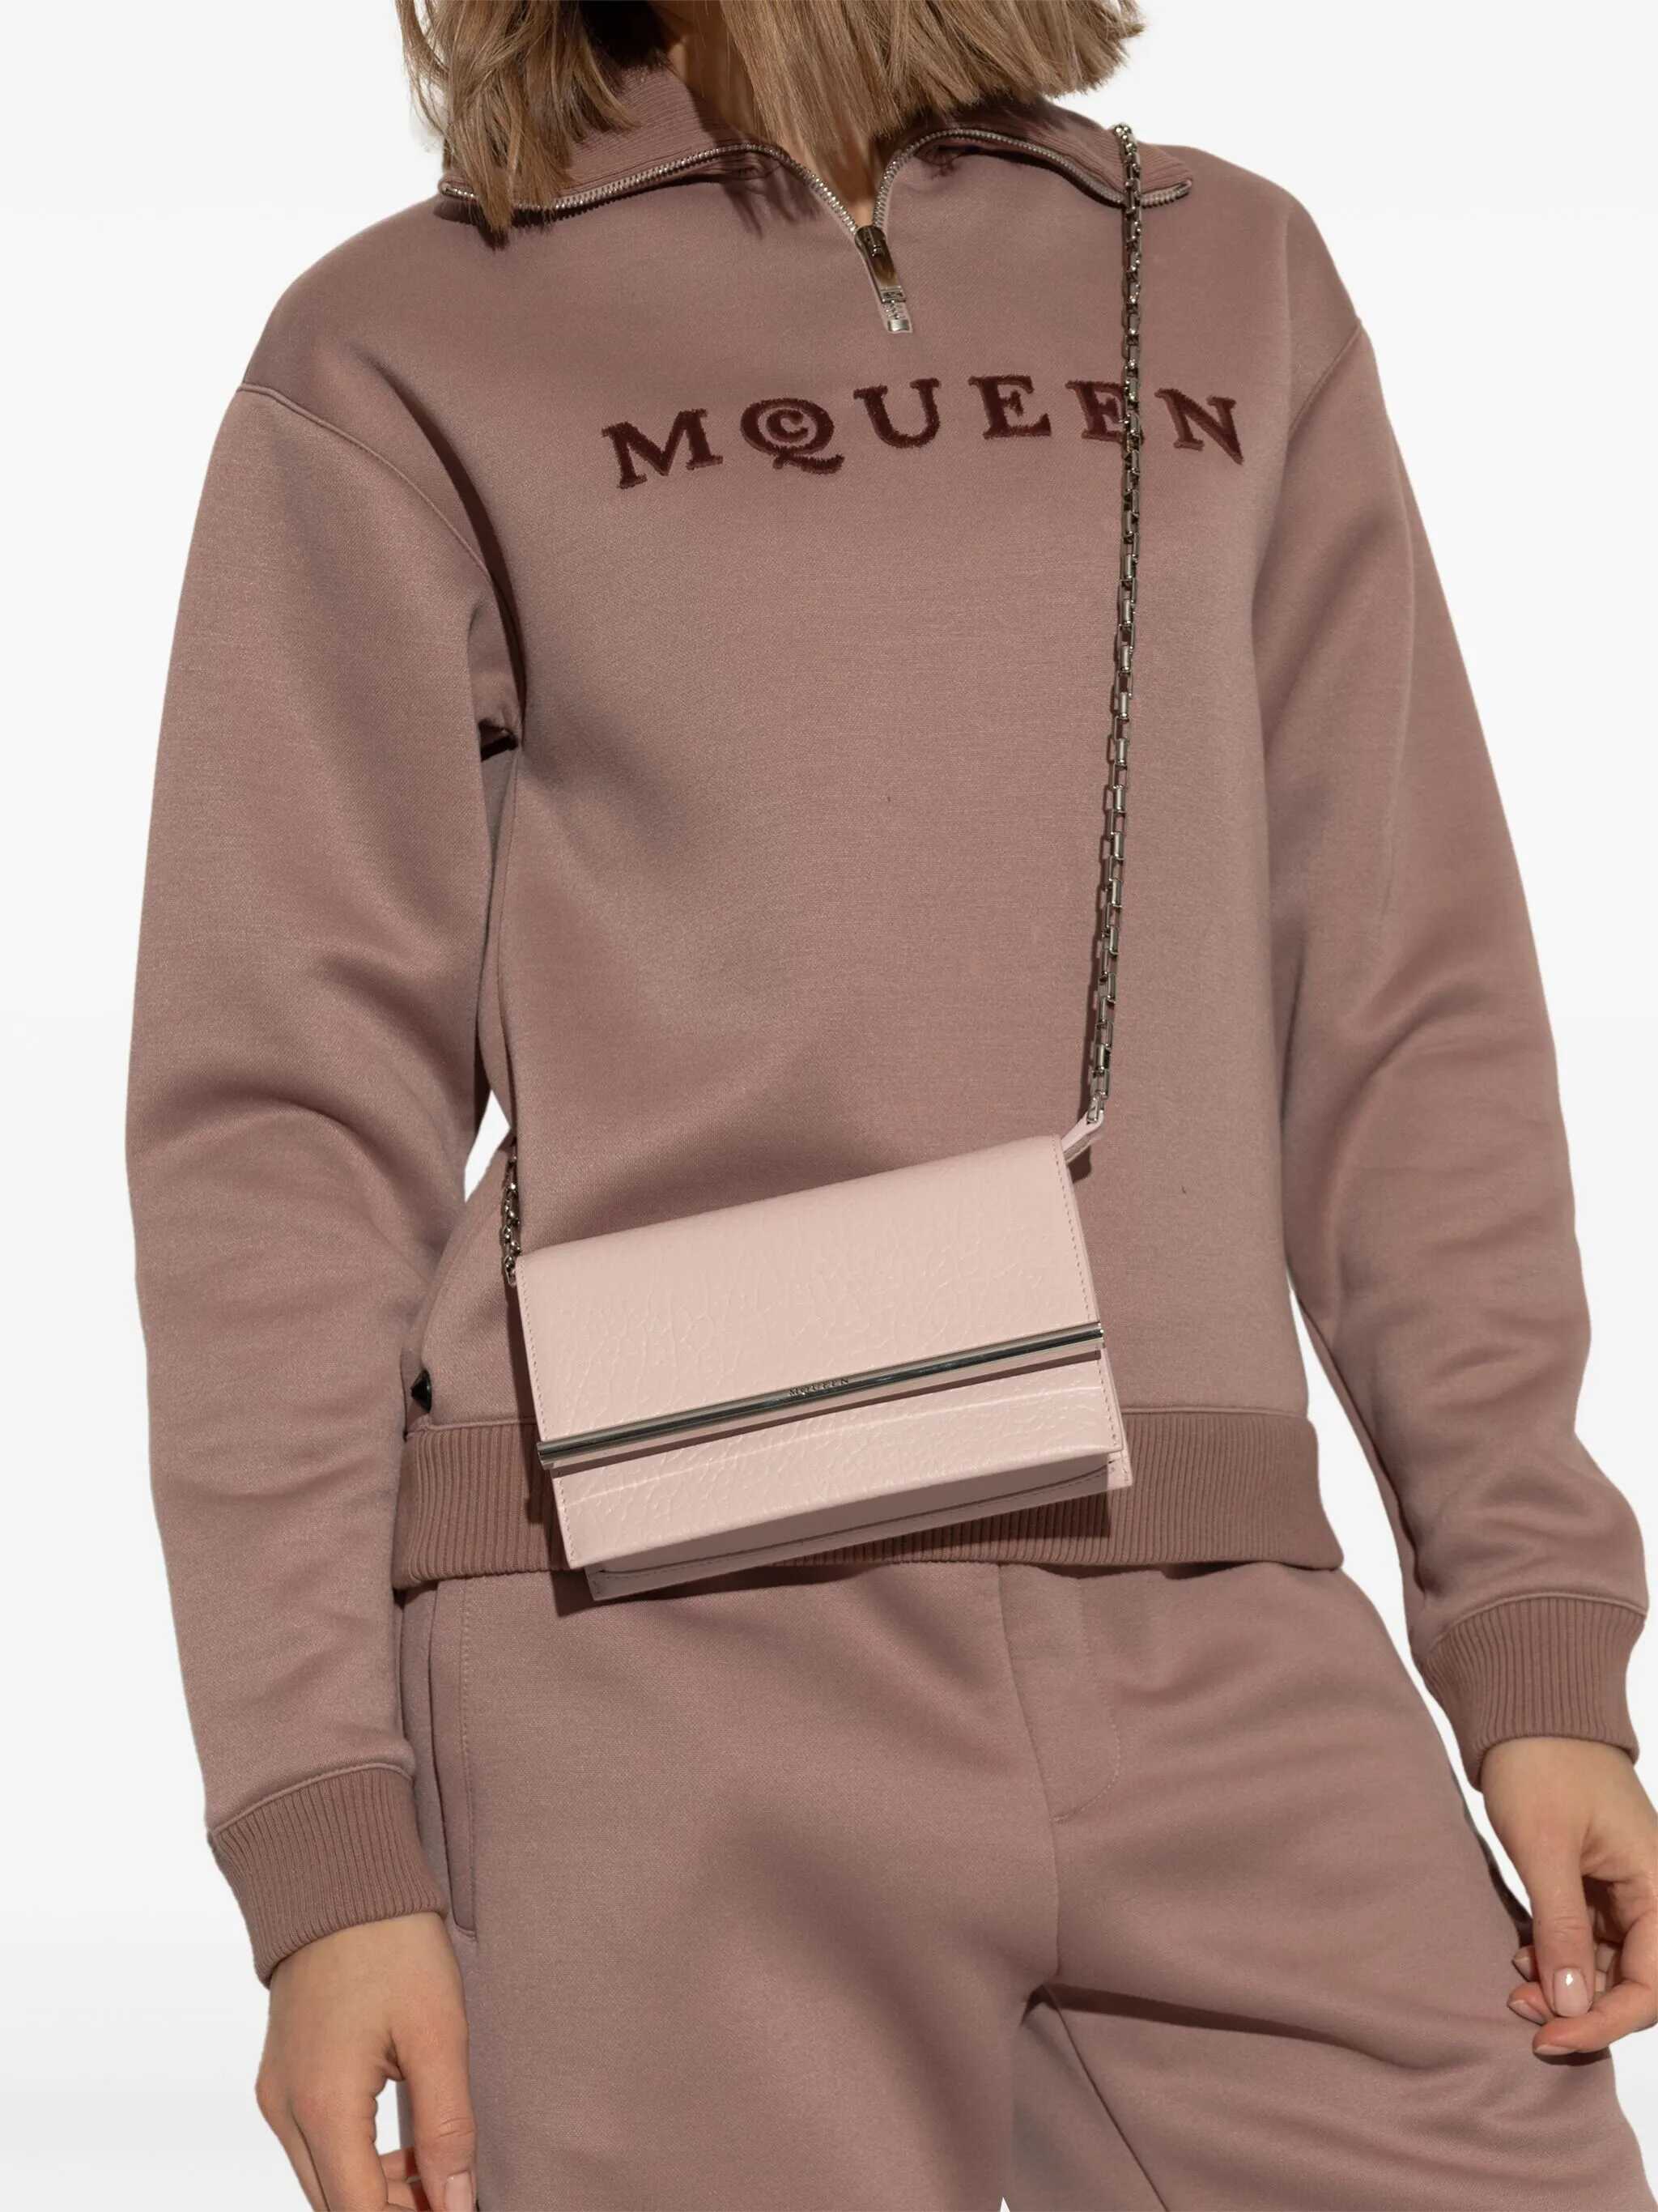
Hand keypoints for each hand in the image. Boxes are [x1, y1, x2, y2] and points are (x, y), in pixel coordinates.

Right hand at [257, 1911, 474, 2209]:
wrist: (337, 1876)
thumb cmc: (391, 1942)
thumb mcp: (437, 2031)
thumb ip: (447, 2126)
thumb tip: (456, 2203)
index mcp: (323, 2106)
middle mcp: (286, 2111)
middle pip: (334, 2205)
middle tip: (452, 2197)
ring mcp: (277, 2094)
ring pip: (322, 2180)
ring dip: (374, 2192)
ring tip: (438, 2174)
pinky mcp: (281, 2077)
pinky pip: (314, 2146)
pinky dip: (355, 2161)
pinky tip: (404, 2148)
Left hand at [1481, 1736, 1657, 2056]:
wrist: (1525, 1705)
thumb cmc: (1540, 1763)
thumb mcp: (1545, 1849)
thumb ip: (1563, 1929)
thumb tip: (1572, 2007)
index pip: (1653, 1987)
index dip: (1604, 2022)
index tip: (1550, 2035)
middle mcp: (1652, 1893)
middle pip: (1633, 1983)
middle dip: (1581, 2007)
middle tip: (1521, 2008)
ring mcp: (1623, 1889)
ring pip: (1607, 1966)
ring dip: (1564, 1985)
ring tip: (1515, 1982)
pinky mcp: (1594, 1882)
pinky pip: (1586, 1940)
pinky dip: (1555, 1956)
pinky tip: (1521, 1957)